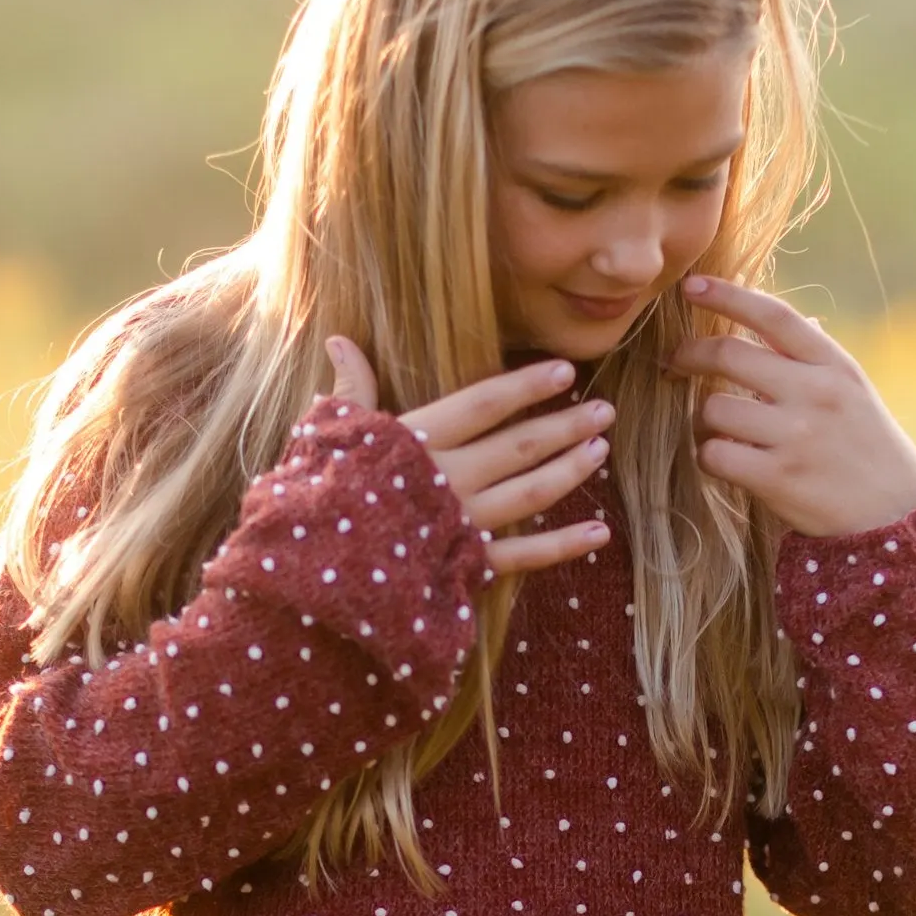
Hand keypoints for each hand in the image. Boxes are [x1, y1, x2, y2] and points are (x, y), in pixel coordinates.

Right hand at [323, 337, 612, 575]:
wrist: (309, 576)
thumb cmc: (316, 499)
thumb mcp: (327, 439)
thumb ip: (348, 391)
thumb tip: (339, 339)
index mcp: (416, 443)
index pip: (483, 404)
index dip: (526, 386)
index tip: (564, 371)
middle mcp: (448, 480)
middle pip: (520, 446)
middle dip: (566, 426)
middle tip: (605, 410)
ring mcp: (460, 525)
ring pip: (530, 493)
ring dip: (570, 471)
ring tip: (601, 451)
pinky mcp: (464, 568)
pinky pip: (523, 556)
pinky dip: (564, 545)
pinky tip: (599, 532)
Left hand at [662, 275, 915, 536]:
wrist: (897, 517)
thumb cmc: (867, 449)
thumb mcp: (853, 392)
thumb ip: (812, 359)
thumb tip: (772, 316)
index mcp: (835, 365)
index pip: (774, 315)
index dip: (727, 294)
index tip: (691, 285)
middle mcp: (816, 393)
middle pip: (729, 354)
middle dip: (690, 355)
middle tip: (676, 363)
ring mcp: (797, 436)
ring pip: (713, 409)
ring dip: (703, 420)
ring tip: (719, 431)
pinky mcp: (779, 478)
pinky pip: (714, 455)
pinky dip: (709, 457)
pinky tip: (726, 461)